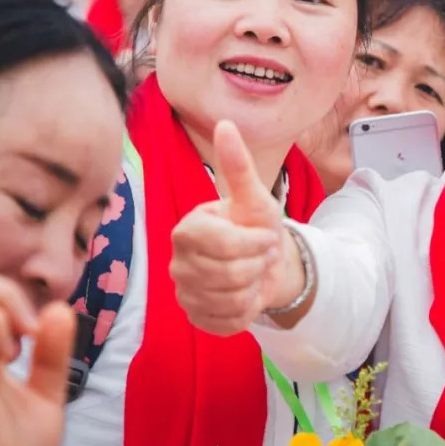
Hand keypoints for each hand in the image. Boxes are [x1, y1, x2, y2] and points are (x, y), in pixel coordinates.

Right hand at [171, 120, 306, 335]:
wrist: (266, 263)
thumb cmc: (256, 225)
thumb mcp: (254, 196)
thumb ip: (237, 165)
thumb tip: (225, 123)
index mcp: (186, 230)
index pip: (223, 244)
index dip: (254, 242)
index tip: (264, 234)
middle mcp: (177, 263)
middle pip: (230, 274)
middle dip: (258, 263)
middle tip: (261, 254)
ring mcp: (185, 293)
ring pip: (231, 299)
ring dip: (255, 285)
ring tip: (253, 271)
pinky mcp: (197, 319)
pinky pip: (229, 322)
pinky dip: (248, 310)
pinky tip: (247, 294)